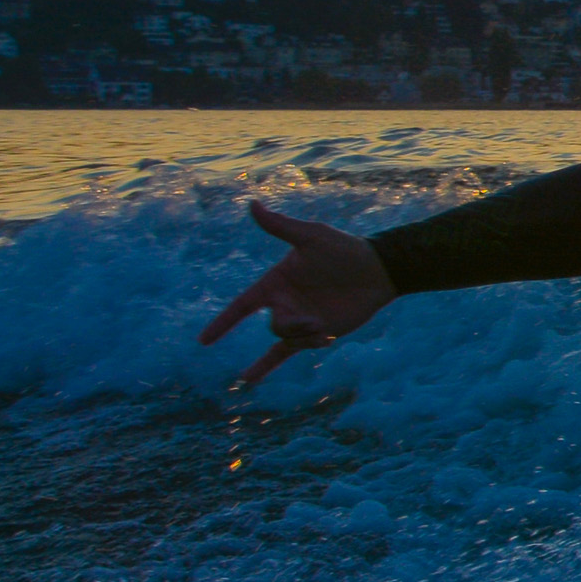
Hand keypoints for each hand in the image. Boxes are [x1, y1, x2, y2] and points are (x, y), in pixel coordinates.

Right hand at [199, 201, 398, 384]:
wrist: (376, 271)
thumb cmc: (344, 250)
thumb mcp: (311, 236)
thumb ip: (280, 227)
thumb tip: (252, 204)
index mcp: (276, 282)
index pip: (242, 306)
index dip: (223, 323)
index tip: (204, 340)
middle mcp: (284, 302)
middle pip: (274, 325)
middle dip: (292, 325)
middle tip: (315, 321)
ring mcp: (299, 319)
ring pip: (287, 339)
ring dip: (306, 337)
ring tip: (325, 328)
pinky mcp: (315, 332)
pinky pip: (286, 352)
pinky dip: (268, 364)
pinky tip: (249, 378)